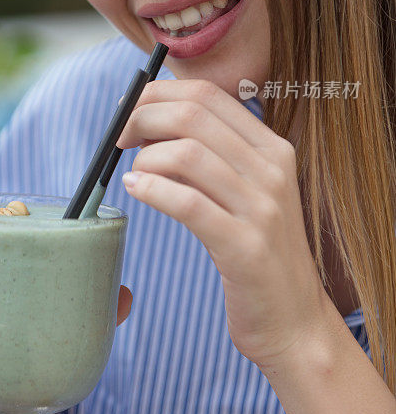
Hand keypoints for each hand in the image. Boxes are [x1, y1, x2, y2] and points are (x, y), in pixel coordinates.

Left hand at [116, 79, 328, 369]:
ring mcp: (263, 207)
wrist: (294, 320)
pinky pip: (188, 203)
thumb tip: (151, 123)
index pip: (208, 95)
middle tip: (119, 138)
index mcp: (272, 148)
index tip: (130, 108)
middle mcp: (272, 169)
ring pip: (187, 153)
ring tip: (134, 175)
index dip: (159, 93)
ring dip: (146, 158)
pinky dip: (152, 190)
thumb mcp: (246, 193)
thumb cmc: (256, 251)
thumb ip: (212, 155)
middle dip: (142, 117)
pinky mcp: (245, 246)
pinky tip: (135, 191)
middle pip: (193, 114)